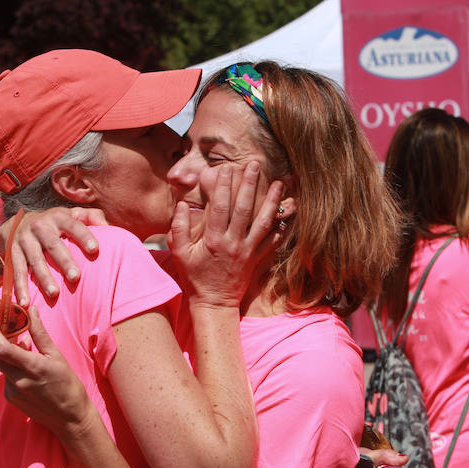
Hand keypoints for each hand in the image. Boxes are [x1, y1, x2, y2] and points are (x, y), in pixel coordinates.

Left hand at [0, 305, 92, 438]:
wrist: (69, 418)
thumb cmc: (68, 386)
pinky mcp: (10, 397)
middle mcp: (16, 380)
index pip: (1, 348)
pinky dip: (7, 361)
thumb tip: (31, 310)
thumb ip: (40, 334)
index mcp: (31, 368)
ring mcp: (11, 390)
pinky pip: (4, 374)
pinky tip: (17, 354)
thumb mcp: (58, 357)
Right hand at [1, 207, 106, 304]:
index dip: (84, 236)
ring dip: (44, 277)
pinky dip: (20, 287)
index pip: (74, 225)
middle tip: (76, 277)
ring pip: (35, 259)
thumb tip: (109, 227)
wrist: (18, 223)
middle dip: (64, 261)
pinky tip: (25, 302)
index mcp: (59, 217)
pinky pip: (17, 271)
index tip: (95, 249)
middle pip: (53, 244)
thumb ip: (93, 217)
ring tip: (54, 293)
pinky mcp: (12, 252)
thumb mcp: (73, 214)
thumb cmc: (57, 223)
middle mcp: (40, 226)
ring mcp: (25, 240)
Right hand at [167, 162, 283, 308]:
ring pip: (263, 222)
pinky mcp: (257, 258)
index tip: (227, 169)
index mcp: (213, 240)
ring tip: (279, 183)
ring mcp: (248, 251)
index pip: (220, 207)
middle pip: (244, 209)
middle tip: (255, 164)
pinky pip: (273, 241)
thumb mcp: (180, 254)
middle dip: (250, 185)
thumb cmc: (195, 277)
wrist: (214, 303)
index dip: (224, 186)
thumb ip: (179, 228)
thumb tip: (181, 205)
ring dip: (272, 201)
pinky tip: (290, 211)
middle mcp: (233, 243)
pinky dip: (283, 226)